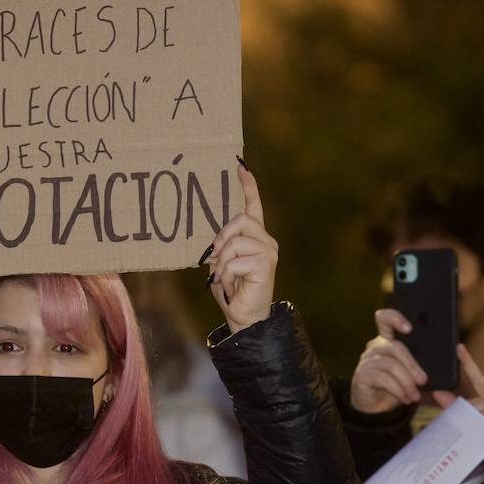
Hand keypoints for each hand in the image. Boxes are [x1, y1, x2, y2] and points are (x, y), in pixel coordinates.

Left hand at [205, 163, 275, 333]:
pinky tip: (231, 285)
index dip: (247, 186)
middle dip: (222, 237)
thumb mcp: (222, 263)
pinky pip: (236, 260)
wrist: (244, 316)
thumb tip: (215, 240)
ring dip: (222, 261)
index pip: (253, 206)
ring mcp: (268, 252)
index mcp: (255, 237)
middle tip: (215, 257)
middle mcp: (266, 241)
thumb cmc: (233, 290)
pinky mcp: (266, 264)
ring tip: (224, 277)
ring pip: (236, 241)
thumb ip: (221, 247)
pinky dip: (227, 273)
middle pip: (241, 219)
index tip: (239, 167)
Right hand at [350, 309, 427, 413]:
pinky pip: (383, 379)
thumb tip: (448, 355)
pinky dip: (398, 390)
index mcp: (388, 340)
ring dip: (407, 383)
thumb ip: (422, 362)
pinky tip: (405, 398)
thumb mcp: (411, 372)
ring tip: (415, 396)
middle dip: (412, 365)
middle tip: (423, 381)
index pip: (385, 319)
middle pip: (395, 347)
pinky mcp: (362, 374)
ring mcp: (367, 360)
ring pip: (391, 365)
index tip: (409, 329)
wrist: (377, 408)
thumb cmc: (398, 386)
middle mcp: (375, 347)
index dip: (395, 318)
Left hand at [432, 345, 483, 472]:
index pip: (477, 377)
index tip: (458, 347)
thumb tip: (438, 393)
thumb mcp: (472, 421)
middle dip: (464, 418)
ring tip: (479, 438)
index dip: (467, 362)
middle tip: (470, 432)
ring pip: (473, 414)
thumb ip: (456, 407)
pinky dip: (477, 432)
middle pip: (469, 403)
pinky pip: (480, 423)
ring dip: (470, 428)